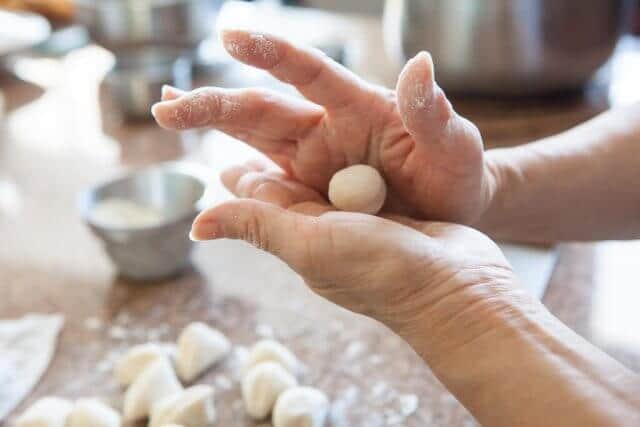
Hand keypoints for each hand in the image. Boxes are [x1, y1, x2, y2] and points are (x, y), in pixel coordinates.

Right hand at [152, 29, 495, 222]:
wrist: (450, 212)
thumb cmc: (454, 173)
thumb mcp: (454, 145)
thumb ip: (432, 112)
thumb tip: (420, 64)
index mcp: (359, 106)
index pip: (309, 73)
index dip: (272, 54)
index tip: (232, 36)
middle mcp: (325, 128)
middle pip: (261, 109)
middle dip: (213, 104)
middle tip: (164, 106)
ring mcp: (312, 159)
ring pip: (251, 139)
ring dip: (210, 128)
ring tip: (167, 113)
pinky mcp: (308, 190)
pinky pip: (265, 182)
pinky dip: (237, 180)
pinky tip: (213, 176)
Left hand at [190, 160, 522, 361]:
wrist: (458, 285)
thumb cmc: (381, 270)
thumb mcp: (310, 245)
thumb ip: (259, 225)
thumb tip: (196, 224)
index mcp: (302, 237)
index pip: (263, 199)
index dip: (243, 176)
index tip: (223, 155)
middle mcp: (329, 229)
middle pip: (291, 189)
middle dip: (269, 164)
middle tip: (249, 134)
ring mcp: (362, 221)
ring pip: (327, 182)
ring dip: (309, 160)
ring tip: (284, 138)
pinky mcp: (393, 212)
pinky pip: (364, 182)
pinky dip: (351, 163)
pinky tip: (345, 150)